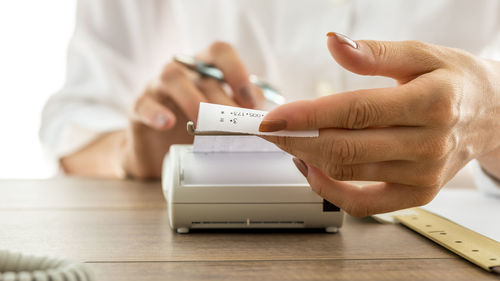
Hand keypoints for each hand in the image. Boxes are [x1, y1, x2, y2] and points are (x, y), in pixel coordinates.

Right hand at [123, 41, 263, 178]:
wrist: (160, 153)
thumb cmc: (197, 128)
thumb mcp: (223, 118)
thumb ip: (243, 110)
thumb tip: (267, 115)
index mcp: (205, 69)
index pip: (220, 51)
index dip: (237, 71)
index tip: (250, 102)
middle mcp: (183, 72)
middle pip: (202, 73)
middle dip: (222, 100)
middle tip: (235, 126)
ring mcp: (158, 87)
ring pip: (172, 77)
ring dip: (193, 100)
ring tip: (204, 124)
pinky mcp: (139, 108)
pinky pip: (143, 104)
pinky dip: (155, 112)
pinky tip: (168, 123)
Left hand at [260, 32, 499, 216]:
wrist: (493, 114)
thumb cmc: (454, 80)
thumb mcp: (422, 54)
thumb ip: (375, 52)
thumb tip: (333, 42)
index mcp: (430, 102)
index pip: (355, 111)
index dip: (307, 115)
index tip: (273, 117)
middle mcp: (429, 143)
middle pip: (345, 147)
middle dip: (296, 139)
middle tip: (270, 129)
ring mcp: (423, 175)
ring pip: (348, 172)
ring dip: (307, 158)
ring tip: (288, 140)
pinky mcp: (417, 194)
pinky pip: (363, 205)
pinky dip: (330, 190)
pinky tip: (312, 170)